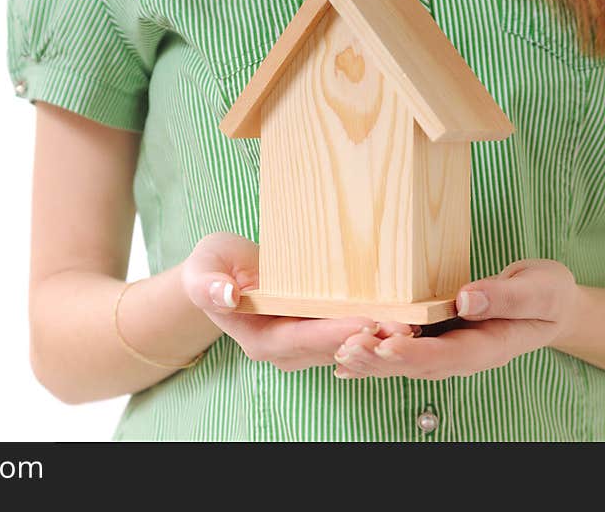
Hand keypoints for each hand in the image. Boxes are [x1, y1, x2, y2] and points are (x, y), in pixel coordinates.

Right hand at [181, 233, 417, 371]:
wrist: (221, 273)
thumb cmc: (210, 269)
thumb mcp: (202, 269)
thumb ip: (208, 285)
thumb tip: (226, 295)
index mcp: (261, 340)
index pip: (301, 340)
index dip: (333, 332)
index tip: (366, 321)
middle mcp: (287, 349)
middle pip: (334, 347)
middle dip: (371, 337)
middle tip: (407, 324)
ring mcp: (307, 342)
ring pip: (350, 343)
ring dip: (382, 333)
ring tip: (416, 318)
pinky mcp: (322, 328)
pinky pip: (353, 330)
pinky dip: (378, 323)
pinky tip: (407, 312)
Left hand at [331, 259, 581, 379]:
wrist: (546, 302)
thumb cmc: (545, 294)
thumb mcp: (539, 289)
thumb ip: (507, 296)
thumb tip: (467, 299)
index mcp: (490, 346)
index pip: (450, 355)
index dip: (417, 353)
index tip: (388, 346)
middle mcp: (463, 354)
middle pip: (418, 364)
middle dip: (381, 359)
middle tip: (349, 347)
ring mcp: (446, 349)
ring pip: (404, 363)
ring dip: (371, 360)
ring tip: (341, 352)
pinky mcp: (434, 339)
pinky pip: (400, 352)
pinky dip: (372, 356)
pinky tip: (344, 358)